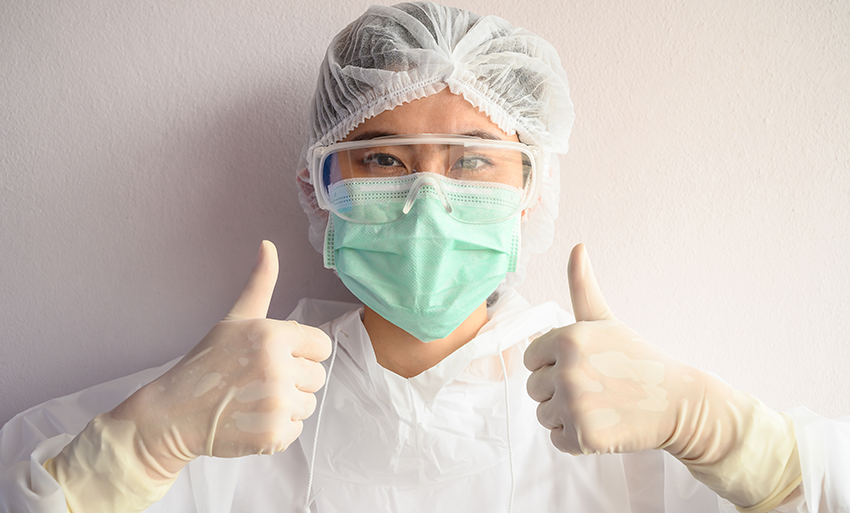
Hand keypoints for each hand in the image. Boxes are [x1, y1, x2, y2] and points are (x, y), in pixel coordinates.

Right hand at [114, 240, 331, 474]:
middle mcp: (277, 367)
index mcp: (273, 334)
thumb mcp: (235, 319)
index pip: (321, 346)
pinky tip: (250, 421)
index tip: (273, 359)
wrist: (173, 413)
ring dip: (286, 407)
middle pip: (317, 377)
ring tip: (252, 400)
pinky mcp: (273, 435)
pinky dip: (277, 432)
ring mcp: (276, 402)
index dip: (300, 354)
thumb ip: (260, 283)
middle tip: (256, 382)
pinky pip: (296, 431)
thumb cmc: (207, 363)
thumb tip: (269, 244)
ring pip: (308, 405)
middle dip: (292, 381)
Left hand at [524, 243, 704, 454]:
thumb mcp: (606, 321)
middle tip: (596, 387)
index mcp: (568, 337)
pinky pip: (557, 440)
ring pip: (543, 415)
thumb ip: (582, 286)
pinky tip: (603, 425)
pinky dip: (576, 439)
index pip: (531, 358)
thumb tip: (578, 247)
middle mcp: (568, 369)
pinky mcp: (583, 436)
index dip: (553, 364)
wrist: (677, 403)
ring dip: (567, 415)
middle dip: (559, 391)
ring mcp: (575, 405)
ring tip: (600, 405)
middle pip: (534, 388)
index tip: (584, 365)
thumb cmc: (637, 360)